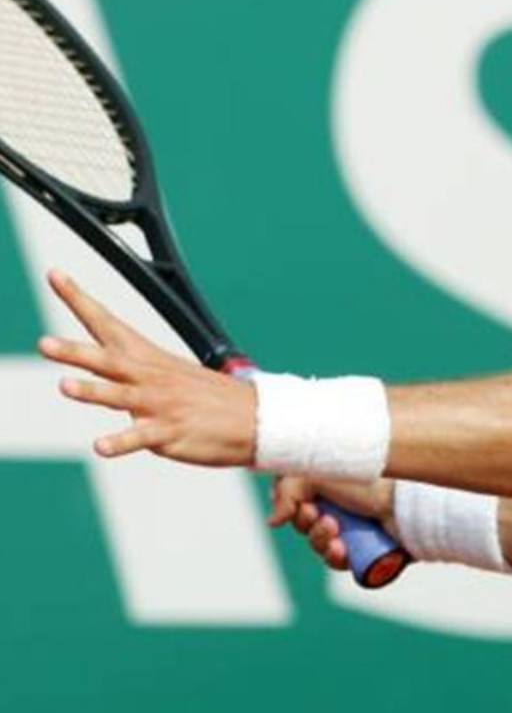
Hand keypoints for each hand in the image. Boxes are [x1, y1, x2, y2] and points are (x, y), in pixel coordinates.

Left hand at [37, 270, 256, 466]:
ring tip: (65, 386)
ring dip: (93, 391)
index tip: (55, 275)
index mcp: (150, 360)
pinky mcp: (171, 432)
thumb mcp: (174, 376)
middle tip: (44, 344)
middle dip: (75, 352)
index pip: (108, 324)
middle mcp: (152, 378)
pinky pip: (142, 437)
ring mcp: (161, 405)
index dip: (79, 300)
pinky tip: (100, 446)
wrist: (257, 418)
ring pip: (121, 396)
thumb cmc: (212, 398)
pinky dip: (121, 441)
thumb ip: (135, 374)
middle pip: (108, 360)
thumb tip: (106, 371)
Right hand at [270, 475, 396, 569]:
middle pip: (307, 529)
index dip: (294, 510)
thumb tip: (273, 522)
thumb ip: (288, 489)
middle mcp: (342, 505)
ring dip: (323, 545)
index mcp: (330, 484)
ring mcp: (356, 528)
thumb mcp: (322, 472)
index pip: (296, 504)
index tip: (305, 505)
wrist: (408, 501)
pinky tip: (345, 554)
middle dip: (311, 529)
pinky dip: (339, 561)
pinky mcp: (369, 549)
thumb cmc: (369, 480)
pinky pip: (344, 565)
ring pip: (323, 549)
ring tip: (339, 537)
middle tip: (328, 520)